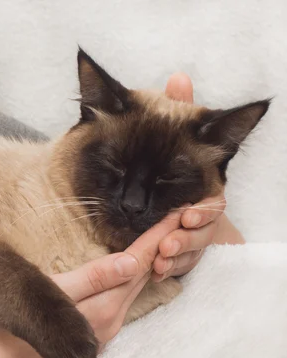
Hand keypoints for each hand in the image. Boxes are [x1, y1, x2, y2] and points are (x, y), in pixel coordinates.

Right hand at [1, 210, 182, 357]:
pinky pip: (121, 297)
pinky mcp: (95, 330)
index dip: (157, 238)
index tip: (175, 215)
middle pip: (141, 277)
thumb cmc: (17, 324)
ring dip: (147, 261)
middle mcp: (111, 321)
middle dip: (159, 246)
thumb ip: (94, 278)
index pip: (138, 266)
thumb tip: (132, 261)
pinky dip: (130, 276)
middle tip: (175, 217)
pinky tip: (130, 265)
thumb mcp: (53, 294)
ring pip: (132, 288)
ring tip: (160, 235)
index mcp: (103, 309)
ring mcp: (104, 329)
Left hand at [151, 74, 245, 282]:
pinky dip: (170, 268)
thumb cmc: (171, 158)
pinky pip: (181, 264)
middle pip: (203, 232)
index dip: (204, 212)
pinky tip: (155, 271)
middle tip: (165, 243)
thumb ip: (179, 110)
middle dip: (187, 238)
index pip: (212, 202)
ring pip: (192, 250)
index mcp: (204, 188)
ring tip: (158, 258)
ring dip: (177, 255)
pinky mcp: (183, 250)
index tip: (188, 217)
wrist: (162, 193)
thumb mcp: (174, 133)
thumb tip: (179, 77)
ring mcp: (193, 234)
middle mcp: (202, 214)